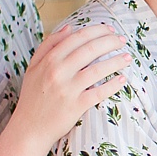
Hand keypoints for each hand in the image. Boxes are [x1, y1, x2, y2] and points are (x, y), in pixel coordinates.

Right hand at [10, 24, 130, 148]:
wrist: (28, 128)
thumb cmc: (33, 96)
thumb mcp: (33, 67)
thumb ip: (48, 45)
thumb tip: (69, 27)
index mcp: (48, 60)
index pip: (77, 38)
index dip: (97, 31)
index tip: (110, 29)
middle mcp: (57, 72)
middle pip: (90, 49)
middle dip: (110, 42)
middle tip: (123, 40)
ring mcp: (67, 89)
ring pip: (97, 69)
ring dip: (116, 61)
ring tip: (128, 57)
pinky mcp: (75, 106)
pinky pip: (99, 92)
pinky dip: (113, 85)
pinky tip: (123, 79)